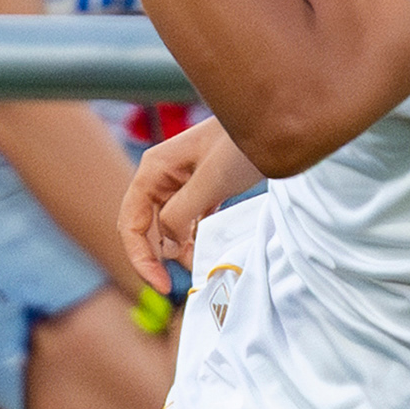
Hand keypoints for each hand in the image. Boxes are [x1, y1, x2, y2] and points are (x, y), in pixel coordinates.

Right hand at [119, 116, 261, 286]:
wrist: (277, 123)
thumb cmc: (243, 143)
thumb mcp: (211, 181)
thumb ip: (182, 213)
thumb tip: (169, 243)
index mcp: (154, 169)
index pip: (132, 223)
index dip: (141, 258)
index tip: (162, 285)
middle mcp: (162, 176)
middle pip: (147, 228)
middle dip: (160, 257)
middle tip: (179, 282)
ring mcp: (182, 183)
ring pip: (169, 227)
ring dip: (180, 249)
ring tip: (202, 262)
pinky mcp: (203, 189)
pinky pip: (189, 221)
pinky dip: (195, 238)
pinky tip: (208, 247)